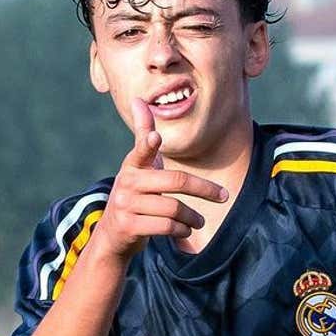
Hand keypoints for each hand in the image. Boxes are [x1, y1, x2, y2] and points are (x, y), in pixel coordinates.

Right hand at [93, 99, 227, 258]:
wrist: (112, 235)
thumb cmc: (134, 193)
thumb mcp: (138, 165)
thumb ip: (142, 135)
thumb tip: (139, 100)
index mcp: (133, 165)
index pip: (141, 150)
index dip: (148, 144)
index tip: (155, 137)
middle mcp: (127, 182)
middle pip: (176, 181)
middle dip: (205, 189)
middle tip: (224, 197)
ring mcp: (126, 205)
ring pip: (173, 208)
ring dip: (193, 217)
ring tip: (200, 220)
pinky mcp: (129, 226)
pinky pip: (166, 227)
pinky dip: (182, 230)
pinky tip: (185, 230)